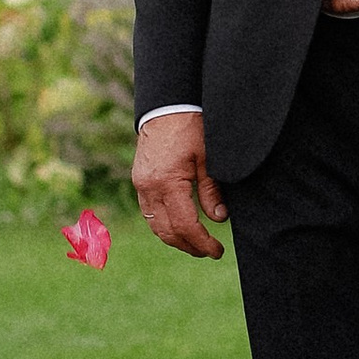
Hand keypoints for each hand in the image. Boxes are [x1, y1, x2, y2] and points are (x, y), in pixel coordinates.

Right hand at [134, 110, 227, 259]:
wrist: (166, 106)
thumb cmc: (190, 128)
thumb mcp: (207, 158)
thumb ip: (212, 191)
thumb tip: (219, 219)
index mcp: (167, 183)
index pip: (185, 226)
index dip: (202, 243)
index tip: (217, 251)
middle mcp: (149, 188)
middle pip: (167, 232)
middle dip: (188, 246)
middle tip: (209, 251)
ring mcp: (141, 185)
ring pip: (155, 226)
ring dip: (175, 239)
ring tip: (196, 243)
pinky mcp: (139, 181)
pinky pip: (149, 213)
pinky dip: (164, 224)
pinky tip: (179, 226)